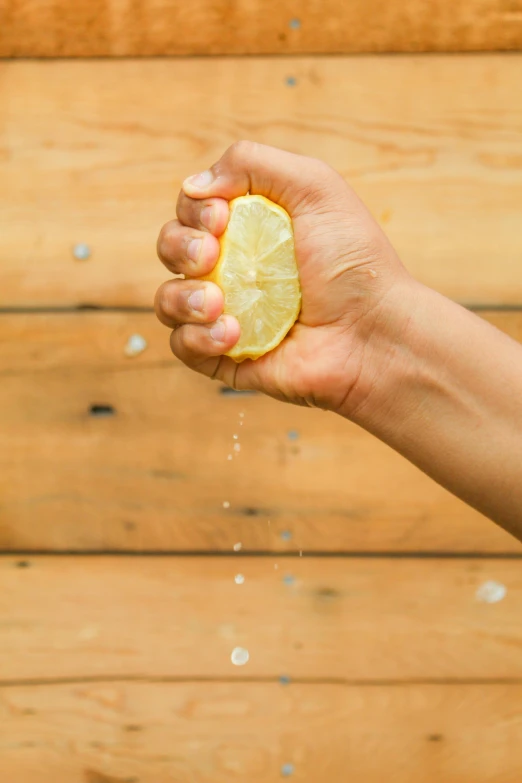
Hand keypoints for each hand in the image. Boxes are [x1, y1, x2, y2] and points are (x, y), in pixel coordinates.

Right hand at [155, 141, 412, 416]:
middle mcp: (234, 269)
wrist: (373, 333)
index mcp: (250, 228)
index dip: (194, 210)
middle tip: (211, 254)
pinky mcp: (226, 356)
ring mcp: (227, 314)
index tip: (221, 217)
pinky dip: (196, 336)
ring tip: (217, 301)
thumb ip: (254, 163)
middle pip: (171, 249)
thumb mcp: (315, 187)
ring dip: (181, 295)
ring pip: (167, 300)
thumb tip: (195, 184)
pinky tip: (232, 333)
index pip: (193, 210)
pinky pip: (181, 345)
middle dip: (179, 246)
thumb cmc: (354, 262)